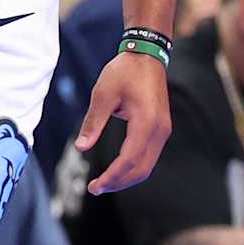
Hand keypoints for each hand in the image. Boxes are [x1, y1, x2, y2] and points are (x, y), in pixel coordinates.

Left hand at [76, 50, 171, 194]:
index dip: (112, 177)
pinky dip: (134, 167)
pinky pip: (149, 156)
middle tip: (95, 188)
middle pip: (141, 169)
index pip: (128, 160)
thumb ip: (94, 122)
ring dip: (127, 177)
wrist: (146, 56)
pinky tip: (117, 169)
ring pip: (147, 165)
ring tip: (104, 182)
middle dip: (118, 182)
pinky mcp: (160, 129)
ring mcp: (162, 131)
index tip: (94, 186)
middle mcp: (159, 131)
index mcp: (146, 123)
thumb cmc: (123, 72)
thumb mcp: (103, 94)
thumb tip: (81, 148)